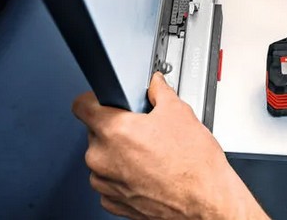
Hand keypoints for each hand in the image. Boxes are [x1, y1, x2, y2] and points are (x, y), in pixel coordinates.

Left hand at [72, 73, 266, 219]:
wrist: (205, 199)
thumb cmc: (193, 164)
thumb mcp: (179, 112)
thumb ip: (159, 91)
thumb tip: (155, 84)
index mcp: (114, 130)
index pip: (81, 105)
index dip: (95, 99)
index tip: (104, 102)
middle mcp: (102, 158)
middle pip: (95, 131)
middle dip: (116, 127)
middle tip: (143, 129)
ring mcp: (105, 183)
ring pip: (102, 157)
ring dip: (118, 153)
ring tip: (149, 153)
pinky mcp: (113, 202)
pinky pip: (109, 181)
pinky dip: (123, 176)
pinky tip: (146, 171)